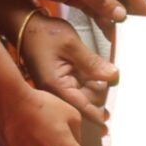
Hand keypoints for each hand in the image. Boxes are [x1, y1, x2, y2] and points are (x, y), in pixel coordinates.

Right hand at [20, 12, 117, 126]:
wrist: (26, 26)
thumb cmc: (42, 34)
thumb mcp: (71, 45)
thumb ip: (92, 63)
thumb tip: (113, 76)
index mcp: (56, 87)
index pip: (82, 109)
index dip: (99, 115)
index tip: (113, 119)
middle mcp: (56, 91)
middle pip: (86, 103)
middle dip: (102, 96)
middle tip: (119, 84)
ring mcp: (60, 86)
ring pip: (86, 94)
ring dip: (99, 87)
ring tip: (112, 74)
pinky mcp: (63, 80)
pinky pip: (82, 85)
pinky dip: (92, 80)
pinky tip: (101, 70)